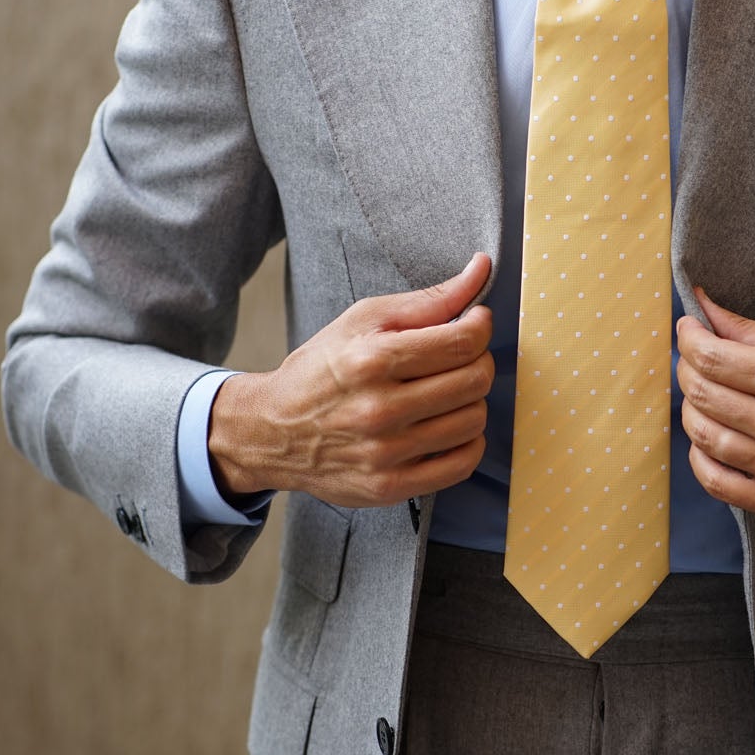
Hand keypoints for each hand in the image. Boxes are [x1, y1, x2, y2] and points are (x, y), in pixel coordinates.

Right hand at [209, 254, 495, 507]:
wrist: (272, 430)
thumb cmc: (321, 369)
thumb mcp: (363, 320)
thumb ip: (429, 299)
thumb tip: (482, 268)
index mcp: (372, 360)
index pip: (463, 342)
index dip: (480, 327)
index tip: (473, 322)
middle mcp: (379, 409)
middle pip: (474, 381)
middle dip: (479, 361)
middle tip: (460, 356)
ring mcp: (385, 453)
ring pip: (474, 421)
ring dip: (472, 401)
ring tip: (448, 392)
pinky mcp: (390, 486)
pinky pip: (462, 464)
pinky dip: (468, 442)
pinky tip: (448, 425)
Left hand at [675, 288, 754, 523]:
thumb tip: (705, 309)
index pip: (713, 358)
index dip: (689, 339)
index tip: (688, 330)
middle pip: (702, 395)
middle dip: (687, 369)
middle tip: (693, 359)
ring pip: (704, 436)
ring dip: (691, 410)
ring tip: (702, 396)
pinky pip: (717, 482)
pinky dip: (700, 458)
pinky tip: (708, 440)